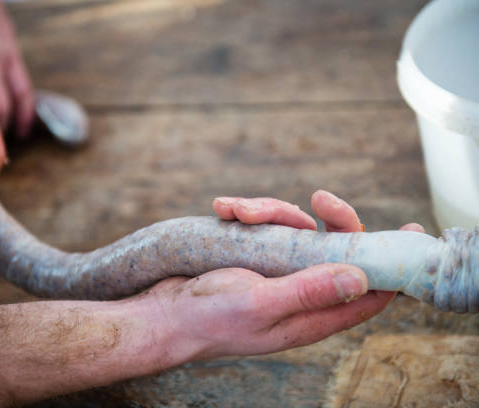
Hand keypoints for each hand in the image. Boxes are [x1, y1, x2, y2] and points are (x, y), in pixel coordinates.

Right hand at [144, 190, 424, 359]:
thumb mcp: (260, 304)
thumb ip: (309, 290)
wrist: (163, 313)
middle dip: (330, 220)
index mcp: (309, 314)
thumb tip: (362, 276)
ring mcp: (274, 270)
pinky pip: (263, 225)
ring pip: (296, 230)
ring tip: (236, 211)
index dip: (390, 265)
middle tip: (321, 199)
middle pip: (334, 249)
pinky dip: (246, 213)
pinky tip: (223, 210)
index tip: (410, 230)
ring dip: (270, 212)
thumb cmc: (209, 318)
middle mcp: (297, 291)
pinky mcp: (252, 255)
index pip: (366, 293)